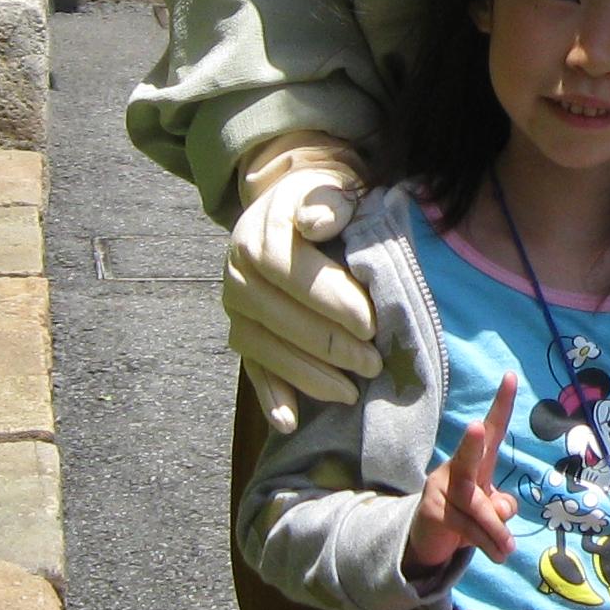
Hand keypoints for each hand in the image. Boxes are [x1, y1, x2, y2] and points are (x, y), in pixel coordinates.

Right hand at [223, 135, 380, 434]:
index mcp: (259, 235)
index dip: (331, 300)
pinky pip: (252, 369)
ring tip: (351, 392)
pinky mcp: (241, 334)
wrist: (292, 208)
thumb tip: (316, 222)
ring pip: (267, 349)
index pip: (290, 273)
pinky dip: (270, 396)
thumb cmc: (324, 201)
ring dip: (309, 376)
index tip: (371, 322)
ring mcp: (235, 309)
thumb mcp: (332, 188)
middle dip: (331, 345)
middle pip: (280, 318)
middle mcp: (237, 274)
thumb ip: (329, 202)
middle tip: (374, 364)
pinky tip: (290, 422)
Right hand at [408, 374, 519, 571]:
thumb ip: (500, 507)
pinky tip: (499, 554)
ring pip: (474, 504)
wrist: (427, 542)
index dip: (501, 405)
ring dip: (495, 529)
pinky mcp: (432, 512)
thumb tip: (500, 510)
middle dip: (473, 443)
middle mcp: (456, 468)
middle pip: (468, 456)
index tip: (511, 376)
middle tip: (477, 427)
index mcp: (476, 462)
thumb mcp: (490, 511)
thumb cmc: (466, 518)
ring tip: (508, 550)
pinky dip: (486, 542)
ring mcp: (441, 489)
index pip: (493, 430)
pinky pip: (466, 527)